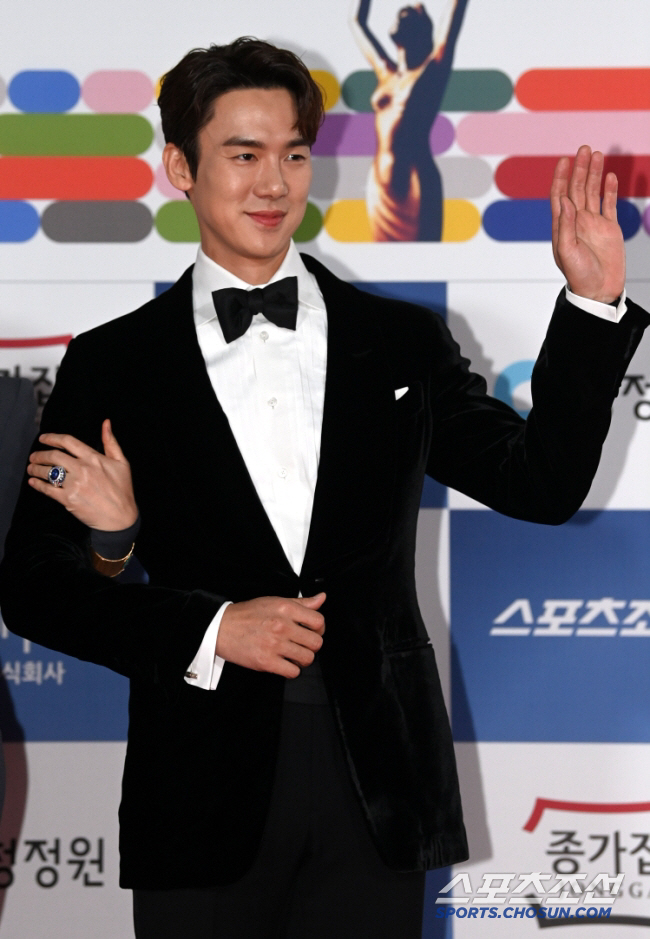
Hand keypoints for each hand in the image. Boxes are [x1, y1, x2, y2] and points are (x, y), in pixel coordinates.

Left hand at [27, 419, 137, 530]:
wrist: (121, 518)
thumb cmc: (122, 490)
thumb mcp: (122, 463)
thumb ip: (111, 442)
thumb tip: (106, 423)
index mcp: (93, 458)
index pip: (68, 442)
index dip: (52, 437)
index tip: (43, 438)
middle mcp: (82, 469)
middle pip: (53, 456)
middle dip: (39, 454)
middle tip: (33, 456)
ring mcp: (74, 484)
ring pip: (48, 472)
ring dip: (35, 469)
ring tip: (31, 468)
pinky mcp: (68, 500)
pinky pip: (48, 489)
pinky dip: (37, 485)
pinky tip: (33, 482)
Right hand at [216, 593, 325, 678]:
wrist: (221, 627)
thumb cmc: (247, 615)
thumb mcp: (275, 601)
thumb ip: (301, 603)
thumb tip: (321, 598)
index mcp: (286, 609)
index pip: (319, 621)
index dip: (319, 629)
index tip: (312, 632)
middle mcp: (282, 626)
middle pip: (316, 643)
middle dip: (312, 646)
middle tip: (302, 645)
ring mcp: (275, 644)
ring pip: (307, 659)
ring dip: (302, 659)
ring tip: (293, 654)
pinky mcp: (266, 661)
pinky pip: (293, 672)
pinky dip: (291, 670)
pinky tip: (284, 663)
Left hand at [551, 145, 624, 302]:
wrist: (599, 290)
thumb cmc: (579, 276)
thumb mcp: (567, 252)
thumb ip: (565, 226)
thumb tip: (565, 201)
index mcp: (562, 226)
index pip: (560, 196)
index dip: (561, 177)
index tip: (564, 160)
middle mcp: (577, 221)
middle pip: (576, 189)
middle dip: (579, 169)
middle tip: (585, 149)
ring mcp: (593, 223)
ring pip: (593, 192)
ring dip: (594, 174)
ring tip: (597, 155)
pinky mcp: (609, 228)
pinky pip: (609, 204)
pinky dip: (609, 190)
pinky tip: (610, 176)